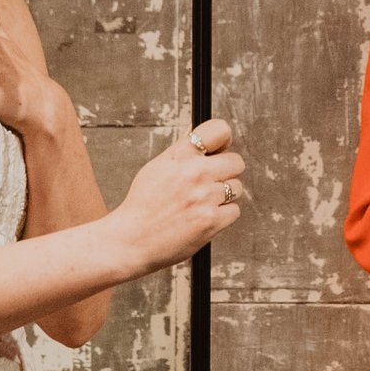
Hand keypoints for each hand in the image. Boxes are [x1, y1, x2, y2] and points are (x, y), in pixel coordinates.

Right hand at [112, 121, 246, 273]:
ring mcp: (204, 197)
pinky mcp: (211, 220)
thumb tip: (201, 137)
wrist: (132, 239)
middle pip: (236, 162)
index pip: (218, 131)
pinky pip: (234, 211)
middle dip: (227, 172)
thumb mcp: (156, 168)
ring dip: (224, 196)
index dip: (224, 139)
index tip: (221, 148)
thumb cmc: (143, 205)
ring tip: (202, 203)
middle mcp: (194, 173)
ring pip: (237, 188)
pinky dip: (223, 216)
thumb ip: (182, 152)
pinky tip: (203, 217)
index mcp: (180, 156)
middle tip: (212, 182)